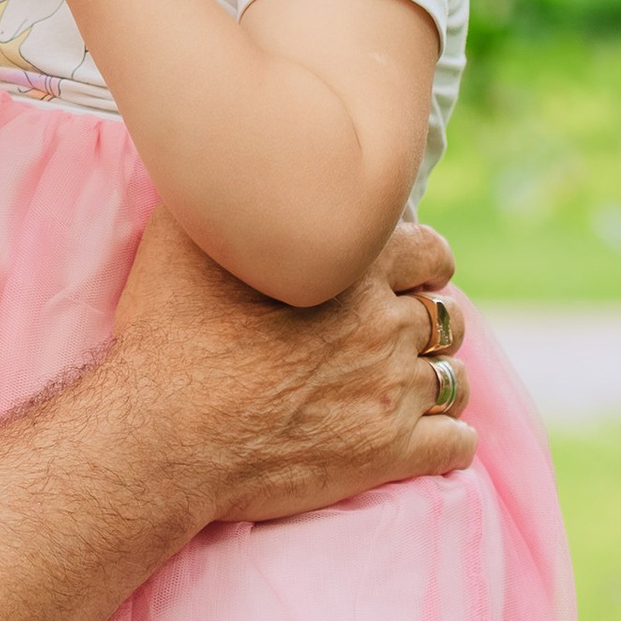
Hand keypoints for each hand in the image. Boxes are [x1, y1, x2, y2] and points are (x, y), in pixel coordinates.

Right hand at [106, 209, 474, 530]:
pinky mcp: (387, 454)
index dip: (422, 262)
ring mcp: (391, 392)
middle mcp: (384, 323)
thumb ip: (228, 195)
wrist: (164, 431)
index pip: (430, 251)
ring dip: (435, 379)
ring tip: (408, 386)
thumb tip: (234, 166)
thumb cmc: (169, 329)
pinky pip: (456, 446)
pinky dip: (450, 441)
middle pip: (447, 316)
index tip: (407, 276)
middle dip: (428, 322)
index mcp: (351, 265)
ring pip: (454, 379)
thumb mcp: (184, 233)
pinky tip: (429, 440)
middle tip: (397, 333)